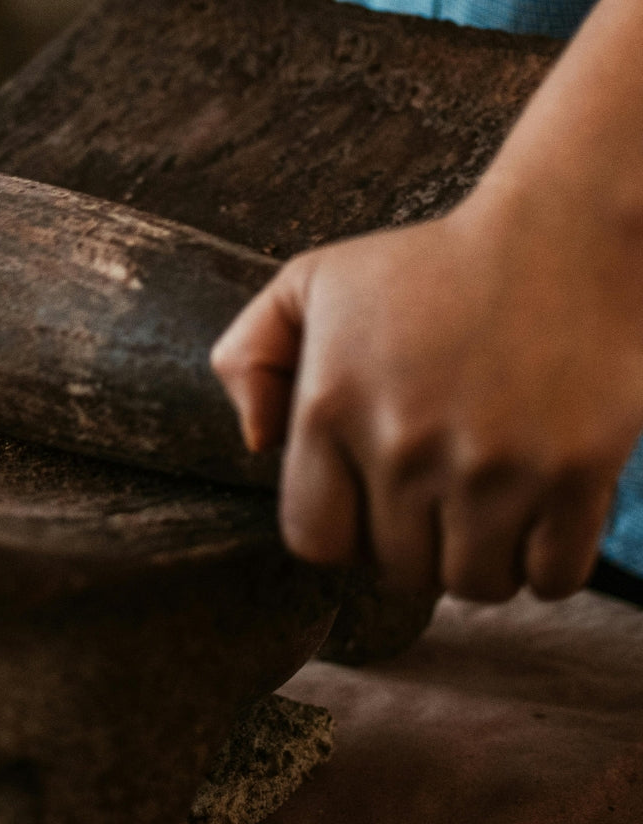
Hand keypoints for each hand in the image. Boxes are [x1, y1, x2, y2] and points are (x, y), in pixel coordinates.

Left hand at [211, 190, 642, 601]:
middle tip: (436, 489)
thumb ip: (249, 357)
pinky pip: (553, 579)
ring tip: (483, 501)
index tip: (369, 503)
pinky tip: (535, 511)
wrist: (559, 238)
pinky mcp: (573, 474)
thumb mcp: (310, 284)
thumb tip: (257, 444)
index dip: (343, 529)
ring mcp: (491, 466)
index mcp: (329, 406)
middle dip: (414, 540)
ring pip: (475, 585)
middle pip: (399, 570)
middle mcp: (403, 446)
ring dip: (479, 558)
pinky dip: (546, 563)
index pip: (314, 540)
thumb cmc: (429, 266)